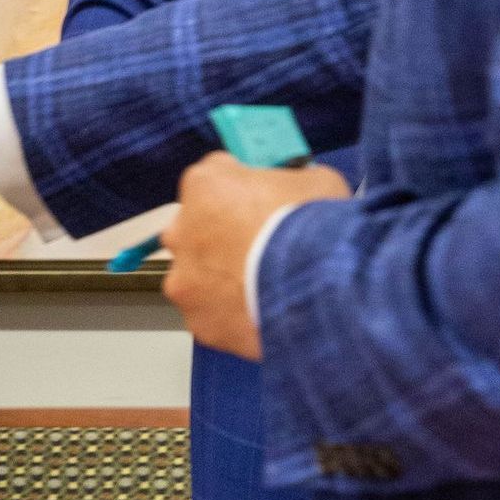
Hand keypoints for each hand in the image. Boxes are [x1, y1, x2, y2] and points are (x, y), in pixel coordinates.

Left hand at [160, 154, 350, 358]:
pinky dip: (231, 316)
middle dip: (221, 238)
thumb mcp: (316, 181)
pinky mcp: (198, 320)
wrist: (318, 289)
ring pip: (197, 276)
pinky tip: (261, 314)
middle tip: (259, 249)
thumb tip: (301, 192)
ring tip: (261, 287)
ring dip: (221, 279)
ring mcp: (185, 279)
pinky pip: (212, 315)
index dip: (241, 192)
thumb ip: (294, 182)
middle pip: (195, 229)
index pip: (215, 178)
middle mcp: (181, 229)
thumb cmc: (313, 227)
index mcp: (204, 184)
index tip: (261, 205)